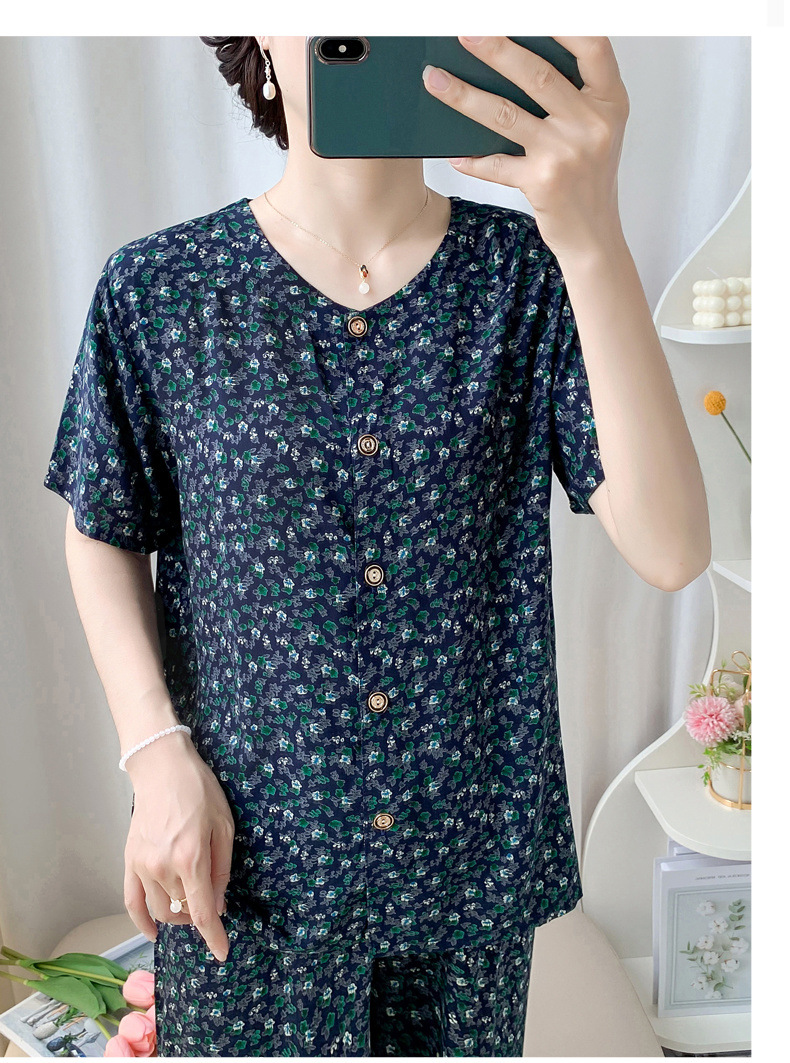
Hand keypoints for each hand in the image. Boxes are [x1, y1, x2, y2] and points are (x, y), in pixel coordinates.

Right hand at [123, 733, 234, 961]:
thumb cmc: (199, 790)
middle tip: (211, 904)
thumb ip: (222, 869)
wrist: (162, 767)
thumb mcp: (224, 825)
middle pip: (182, 913)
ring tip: (191, 904)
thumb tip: (220, 904)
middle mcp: (163, 867)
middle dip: (200, 917)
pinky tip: (153, 930)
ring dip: (177, 916)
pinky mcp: (129, 861)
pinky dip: (142, 921)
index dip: (215, 937)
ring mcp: (142, 866)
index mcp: (191, 858)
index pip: (203, 912)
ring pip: (160, 910)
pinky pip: (132, 902)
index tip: (222, 952)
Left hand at [421, 36, 629, 258]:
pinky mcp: (542, 183)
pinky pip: (495, 164)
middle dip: (495, 49)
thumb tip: (515, 60)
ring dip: (465, 95)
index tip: (526, 9)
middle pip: (537, 75)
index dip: (561, 22)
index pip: (592, 45)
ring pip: (506, 114)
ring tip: (434, 79)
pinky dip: (470, 159)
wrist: (594, 236)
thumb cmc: (589, 178)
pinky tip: (451, 152)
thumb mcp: (597, 130)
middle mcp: (592, 124)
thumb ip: (573, 95)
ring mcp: (566, 154)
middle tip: (464, 31)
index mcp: (610, 101)